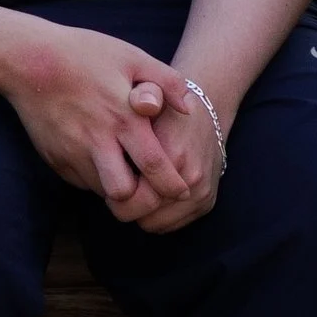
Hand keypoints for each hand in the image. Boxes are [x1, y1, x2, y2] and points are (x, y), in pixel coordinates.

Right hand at [0, 23, 189, 217]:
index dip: (172, 186)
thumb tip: (189, 108)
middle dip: (141, 199)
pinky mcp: (54, 159)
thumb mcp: (132, 57)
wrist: (28, 59)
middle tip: (150, 190)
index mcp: (124, 118)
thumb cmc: (85, 54)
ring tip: (126, 172)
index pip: (154, 167)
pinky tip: (100, 159)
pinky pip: (81, 182)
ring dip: (117, 187)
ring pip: (100, 192)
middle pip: (124, 194)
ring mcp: (72, 152)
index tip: (181, 190)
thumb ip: (168, 81)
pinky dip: (94, 178)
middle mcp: (98, 141)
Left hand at [121, 75, 225, 233]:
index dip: (113, 191)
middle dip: (123, 204)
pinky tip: (150, 193)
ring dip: (140, 211)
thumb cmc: (168, 105)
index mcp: (174, 155)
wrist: (207, 112)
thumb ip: (144, 94)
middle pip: (142, 215)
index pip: (132, 196)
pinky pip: (170, 225)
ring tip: (135, 187)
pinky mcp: (207, 204)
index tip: (109, 176)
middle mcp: (191, 179)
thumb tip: (143, 103)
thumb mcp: (154, 90)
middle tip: (117, 186)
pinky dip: (156, 215)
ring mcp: (202, 194)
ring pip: (154, 224)